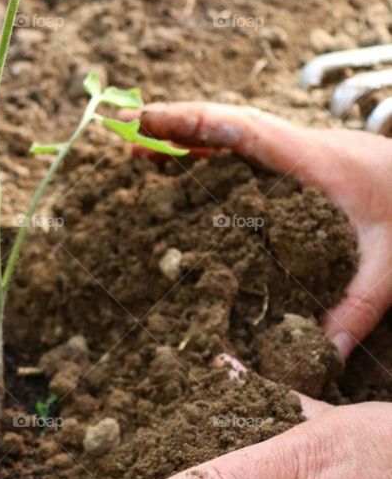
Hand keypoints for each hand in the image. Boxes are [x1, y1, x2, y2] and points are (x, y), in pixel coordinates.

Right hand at [139, 101, 391, 355]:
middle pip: (224, 127)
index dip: (188, 123)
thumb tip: (319, 358)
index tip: (143, 119)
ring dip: (188, 142)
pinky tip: (191, 181)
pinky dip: (214, 159)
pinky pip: (250, 158)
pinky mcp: (306, 171)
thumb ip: (356, 307)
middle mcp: (298, 151)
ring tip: (140, 156)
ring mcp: (300, 158)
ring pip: (234, 140)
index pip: (240, 128)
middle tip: (123, 135)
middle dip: (171, 127)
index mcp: (310, 159)